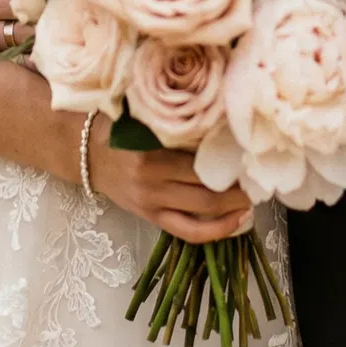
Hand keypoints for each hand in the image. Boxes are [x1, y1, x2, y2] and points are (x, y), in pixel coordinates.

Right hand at [88, 118, 253, 244]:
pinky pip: (188, 232)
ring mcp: (152, 203)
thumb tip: (220, 114)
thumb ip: (173, 119)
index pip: (200, 158)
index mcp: (151, 151)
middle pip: (206, 188)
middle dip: (238, 186)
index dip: (230, 158)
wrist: (86, 153)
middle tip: (260, 177)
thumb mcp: (143, 116)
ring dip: (233, 207)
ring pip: (202, 211)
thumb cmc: (117, 127)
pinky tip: (236, 222)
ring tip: (253, 199)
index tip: (252, 152)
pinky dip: (215, 231)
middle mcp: (152, 180)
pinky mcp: (151, 217)